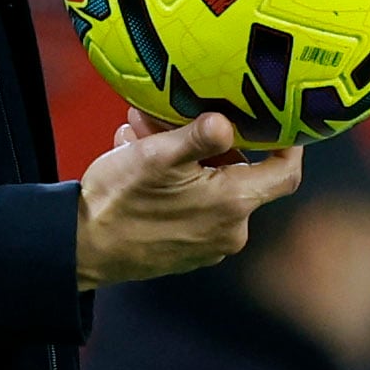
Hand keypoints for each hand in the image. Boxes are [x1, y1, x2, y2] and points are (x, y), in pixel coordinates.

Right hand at [74, 108, 302, 290]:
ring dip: (186, 160)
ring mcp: (209, 244)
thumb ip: (198, 136)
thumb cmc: (117, 200)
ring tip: (143, 135)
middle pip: (241, 174)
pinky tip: (142, 165)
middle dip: (211, 143)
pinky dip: (177, 184)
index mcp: (232, 204)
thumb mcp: (156, 156)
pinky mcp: (187, 251)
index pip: (286, 173)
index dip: (289, 144)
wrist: (80, 247)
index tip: (278, 121)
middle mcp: (230, 230)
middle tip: (176, 119)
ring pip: (212, 187)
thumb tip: (227, 122)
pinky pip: (195, 207)